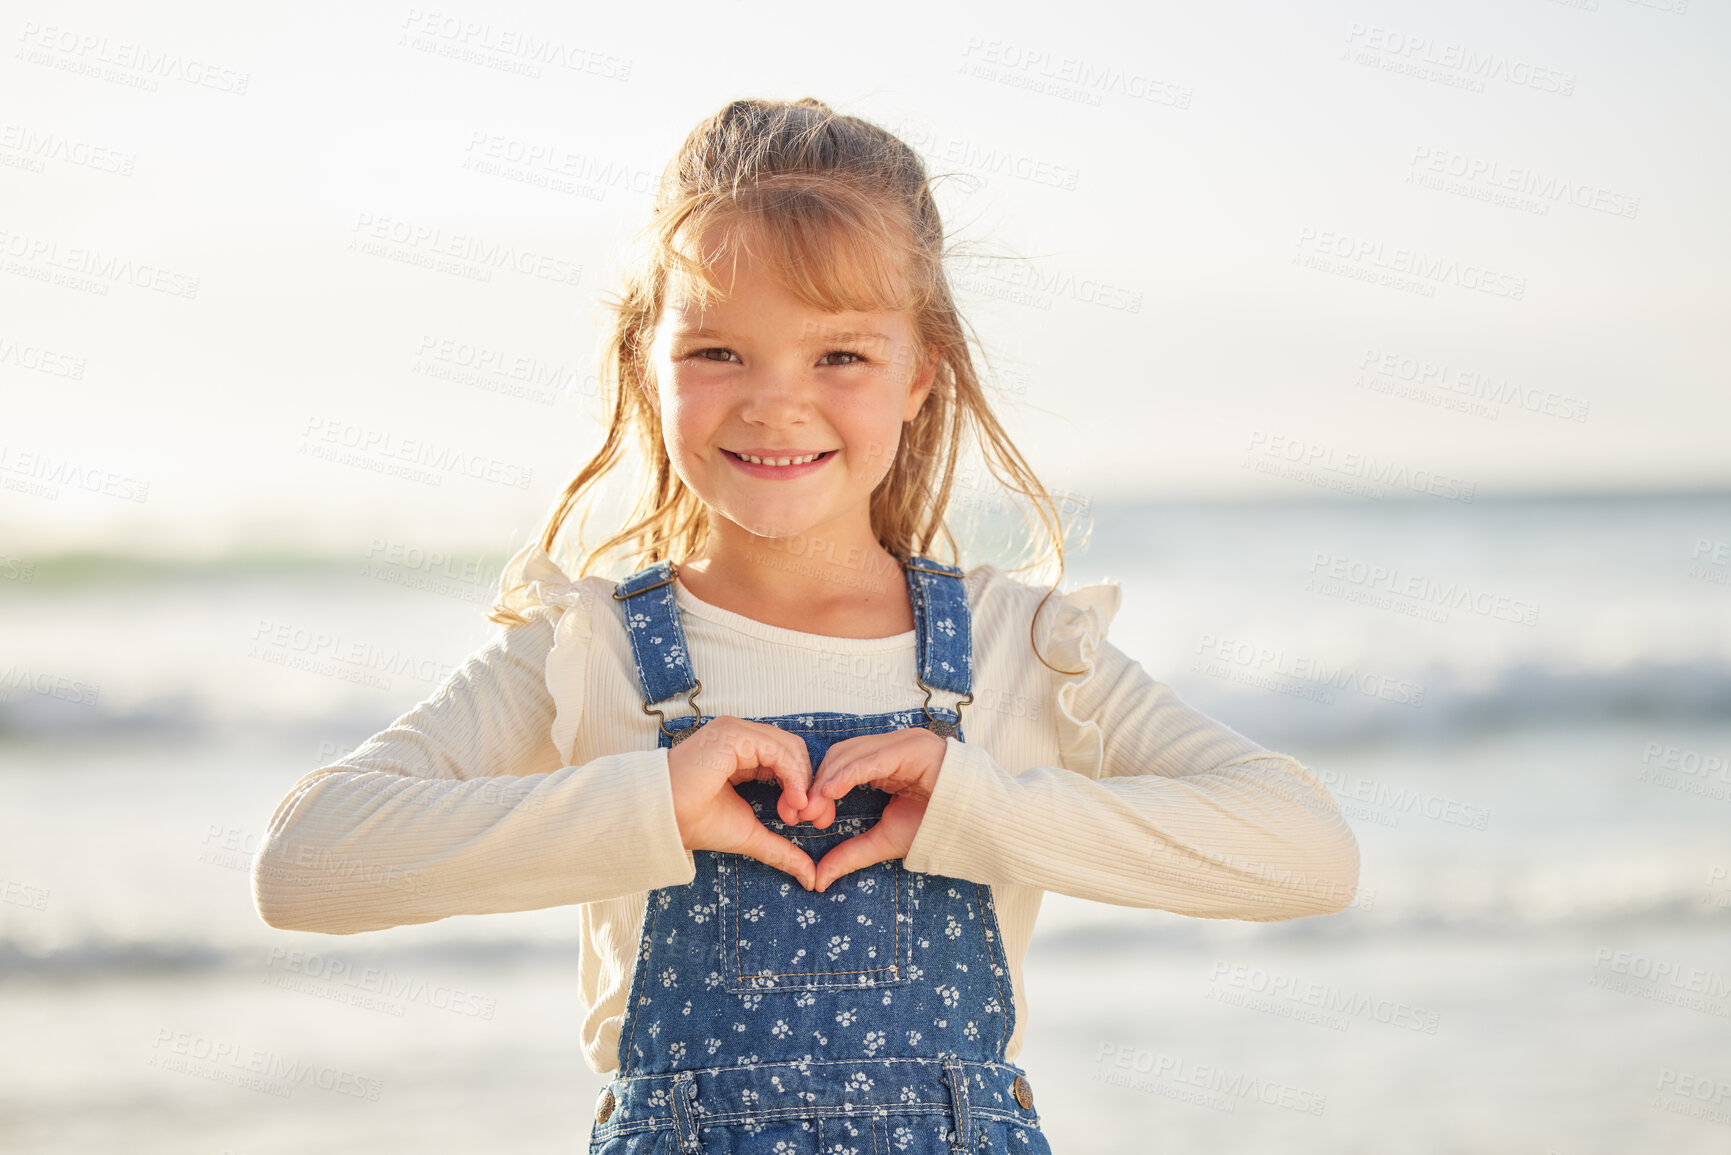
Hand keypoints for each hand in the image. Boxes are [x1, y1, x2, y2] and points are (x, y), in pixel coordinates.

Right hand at [665, 716, 816, 889]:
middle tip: (807, 818)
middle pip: (795, 752)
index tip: (808, 820)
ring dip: (802, 782)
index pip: (789, 759)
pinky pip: (778, 749)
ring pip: (791, 748)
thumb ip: (781, 849)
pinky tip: (793, 801)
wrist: (664, 821)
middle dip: (808, 785)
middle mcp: (742, 738)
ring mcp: (737, 733)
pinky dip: (794, 775)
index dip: (804, 787)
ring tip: (795, 813)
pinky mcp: (733, 735)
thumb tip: (810, 877)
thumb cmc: (696, 823)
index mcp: (743, 753)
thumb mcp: (750, 834)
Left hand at [789, 727, 948, 891]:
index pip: (839, 765)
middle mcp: (892, 747)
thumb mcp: (886, 840)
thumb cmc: (939, 827)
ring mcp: (904, 744)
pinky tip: (831, 791)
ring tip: (815, 807)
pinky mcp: (915, 748)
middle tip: (803, 814)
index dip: (817, 788)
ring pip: (852, 753)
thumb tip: (818, 879)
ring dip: (828, 779)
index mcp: (884, 762)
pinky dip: (849, 773)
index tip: (800, 816)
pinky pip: (874, 757)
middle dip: (818, 784)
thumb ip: (852, 853)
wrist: (980, 826)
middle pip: (840, 755)